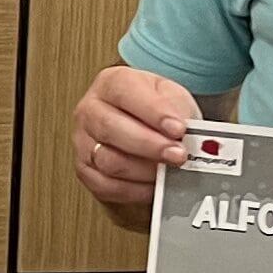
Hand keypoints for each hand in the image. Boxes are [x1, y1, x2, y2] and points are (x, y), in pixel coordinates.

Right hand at [72, 64, 200, 223]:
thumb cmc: (156, 108)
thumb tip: (188, 133)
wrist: (146, 123)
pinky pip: (107, 186)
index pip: (125, 92)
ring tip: (169, 170)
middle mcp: (90, 111)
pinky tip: (154, 184)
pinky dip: (134, 189)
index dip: (153, 112)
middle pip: (110, 129)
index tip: (178, 128)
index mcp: (110, 83)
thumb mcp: (173, 96)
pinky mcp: (86, 171)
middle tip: (178, 154)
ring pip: (108, 161)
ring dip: (144, 170)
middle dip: (150, 145)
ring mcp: (84, 142)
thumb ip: (179, 111)